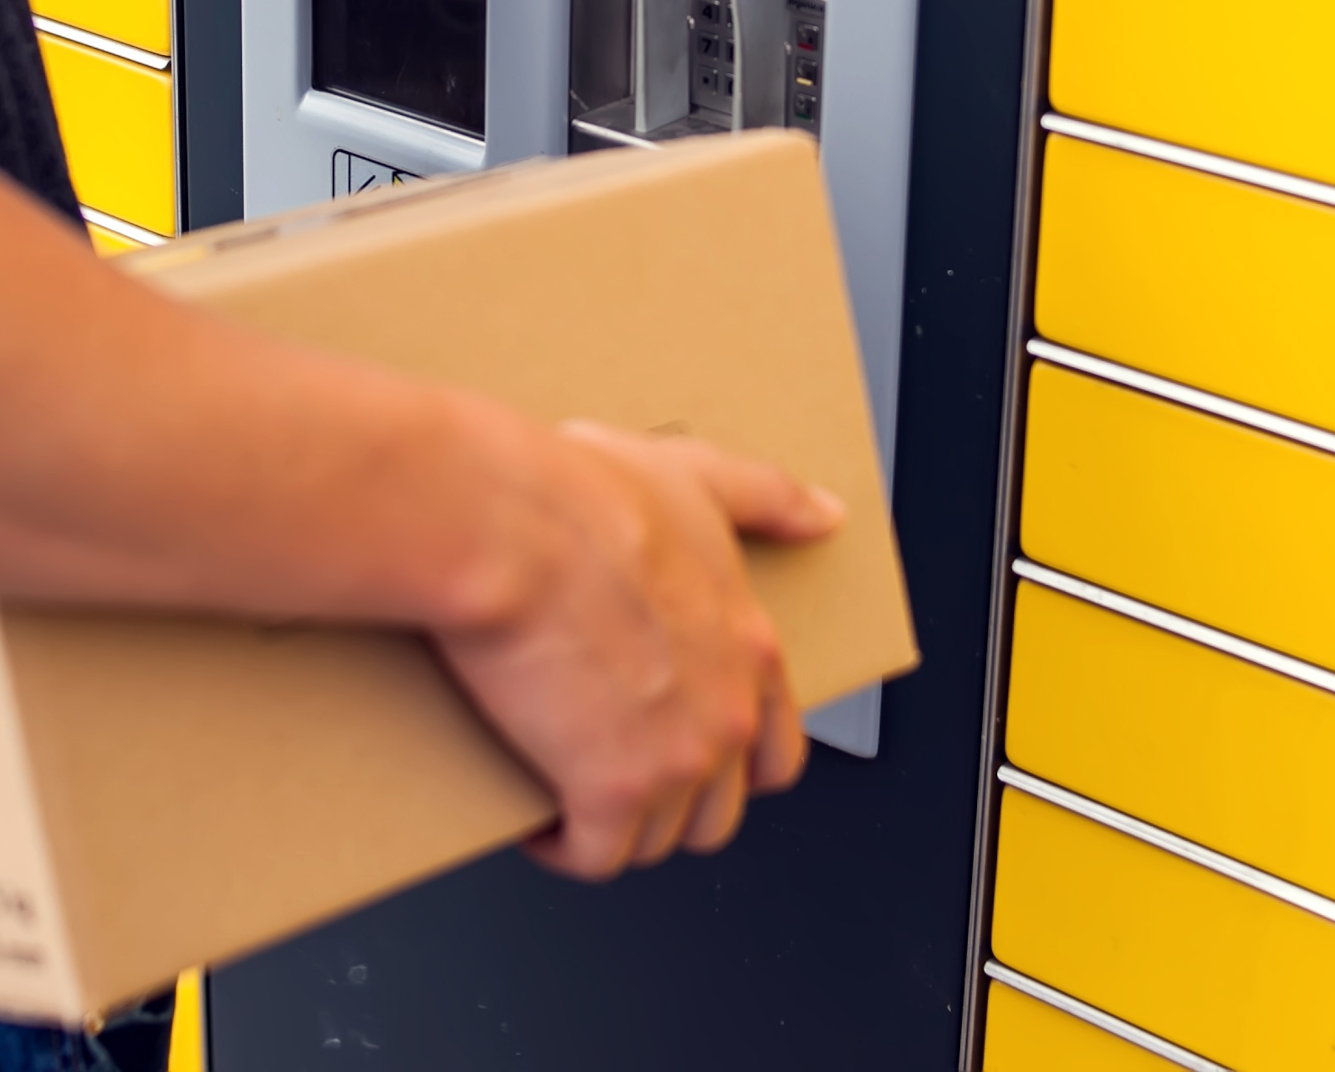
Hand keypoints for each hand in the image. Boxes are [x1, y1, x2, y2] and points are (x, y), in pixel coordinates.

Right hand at [434, 421, 843, 879]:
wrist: (510, 532)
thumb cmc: (583, 501)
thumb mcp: (696, 477)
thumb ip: (767, 498)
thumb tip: (824, 512)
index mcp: (750, 649)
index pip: (777, 752)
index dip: (733, 768)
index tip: (687, 755)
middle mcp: (726, 715)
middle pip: (718, 814)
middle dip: (669, 807)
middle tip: (616, 775)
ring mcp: (674, 762)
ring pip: (658, 840)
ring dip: (614, 827)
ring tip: (566, 791)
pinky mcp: (609, 794)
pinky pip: (594, 856)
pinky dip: (560, 846)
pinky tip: (534, 817)